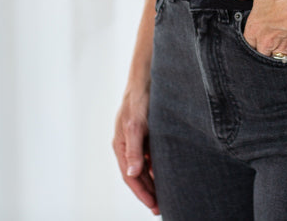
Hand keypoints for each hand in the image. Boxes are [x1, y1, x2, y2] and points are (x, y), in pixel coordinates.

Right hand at [112, 88, 158, 213]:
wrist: (146, 78)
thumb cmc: (139, 100)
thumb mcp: (137, 125)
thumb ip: (134, 149)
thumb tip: (132, 174)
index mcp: (121, 145)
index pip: (130, 177)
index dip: (142, 193)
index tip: (154, 206)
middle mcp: (127, 145)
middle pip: (137, 175)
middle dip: (148, 192)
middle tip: (161, 208)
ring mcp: (136, 139)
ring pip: (144, 167)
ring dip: (153, 182)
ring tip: (165, 196)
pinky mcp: (146, 133)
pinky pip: (150, 156)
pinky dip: (156, 168)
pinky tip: (166, 174)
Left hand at [214, 0, 286, 58]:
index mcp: (255, 30)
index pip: (248, 41)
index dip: (254, 36)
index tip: (260, 30)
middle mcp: (267, 44)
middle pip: (261, 52)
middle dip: (265, 46)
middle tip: (274, 34)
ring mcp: (284, 50)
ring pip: (276, 57)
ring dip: (278, 51)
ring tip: (284, 39)